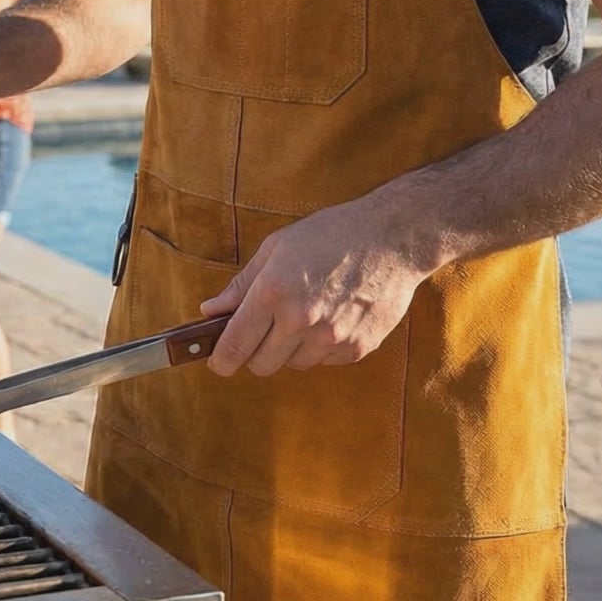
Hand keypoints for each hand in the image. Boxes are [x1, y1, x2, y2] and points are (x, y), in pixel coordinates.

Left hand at [199, 193, 434, 376]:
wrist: (391, 238)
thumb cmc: (330, 235)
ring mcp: (331, 337)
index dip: (221, 359)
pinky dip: (320, 347)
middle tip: (262, 331)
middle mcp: (300, 320)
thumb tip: (210, 311)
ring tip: (305, 314)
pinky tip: (331, 316)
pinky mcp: (357, 348)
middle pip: (261, 365)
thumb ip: (241, 285)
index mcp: (274, 291)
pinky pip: (324, 362)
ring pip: (293, 365)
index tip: (217, 362)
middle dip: (254, 353)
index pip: (235, 344)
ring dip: (290, 349)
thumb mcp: (276, 247)